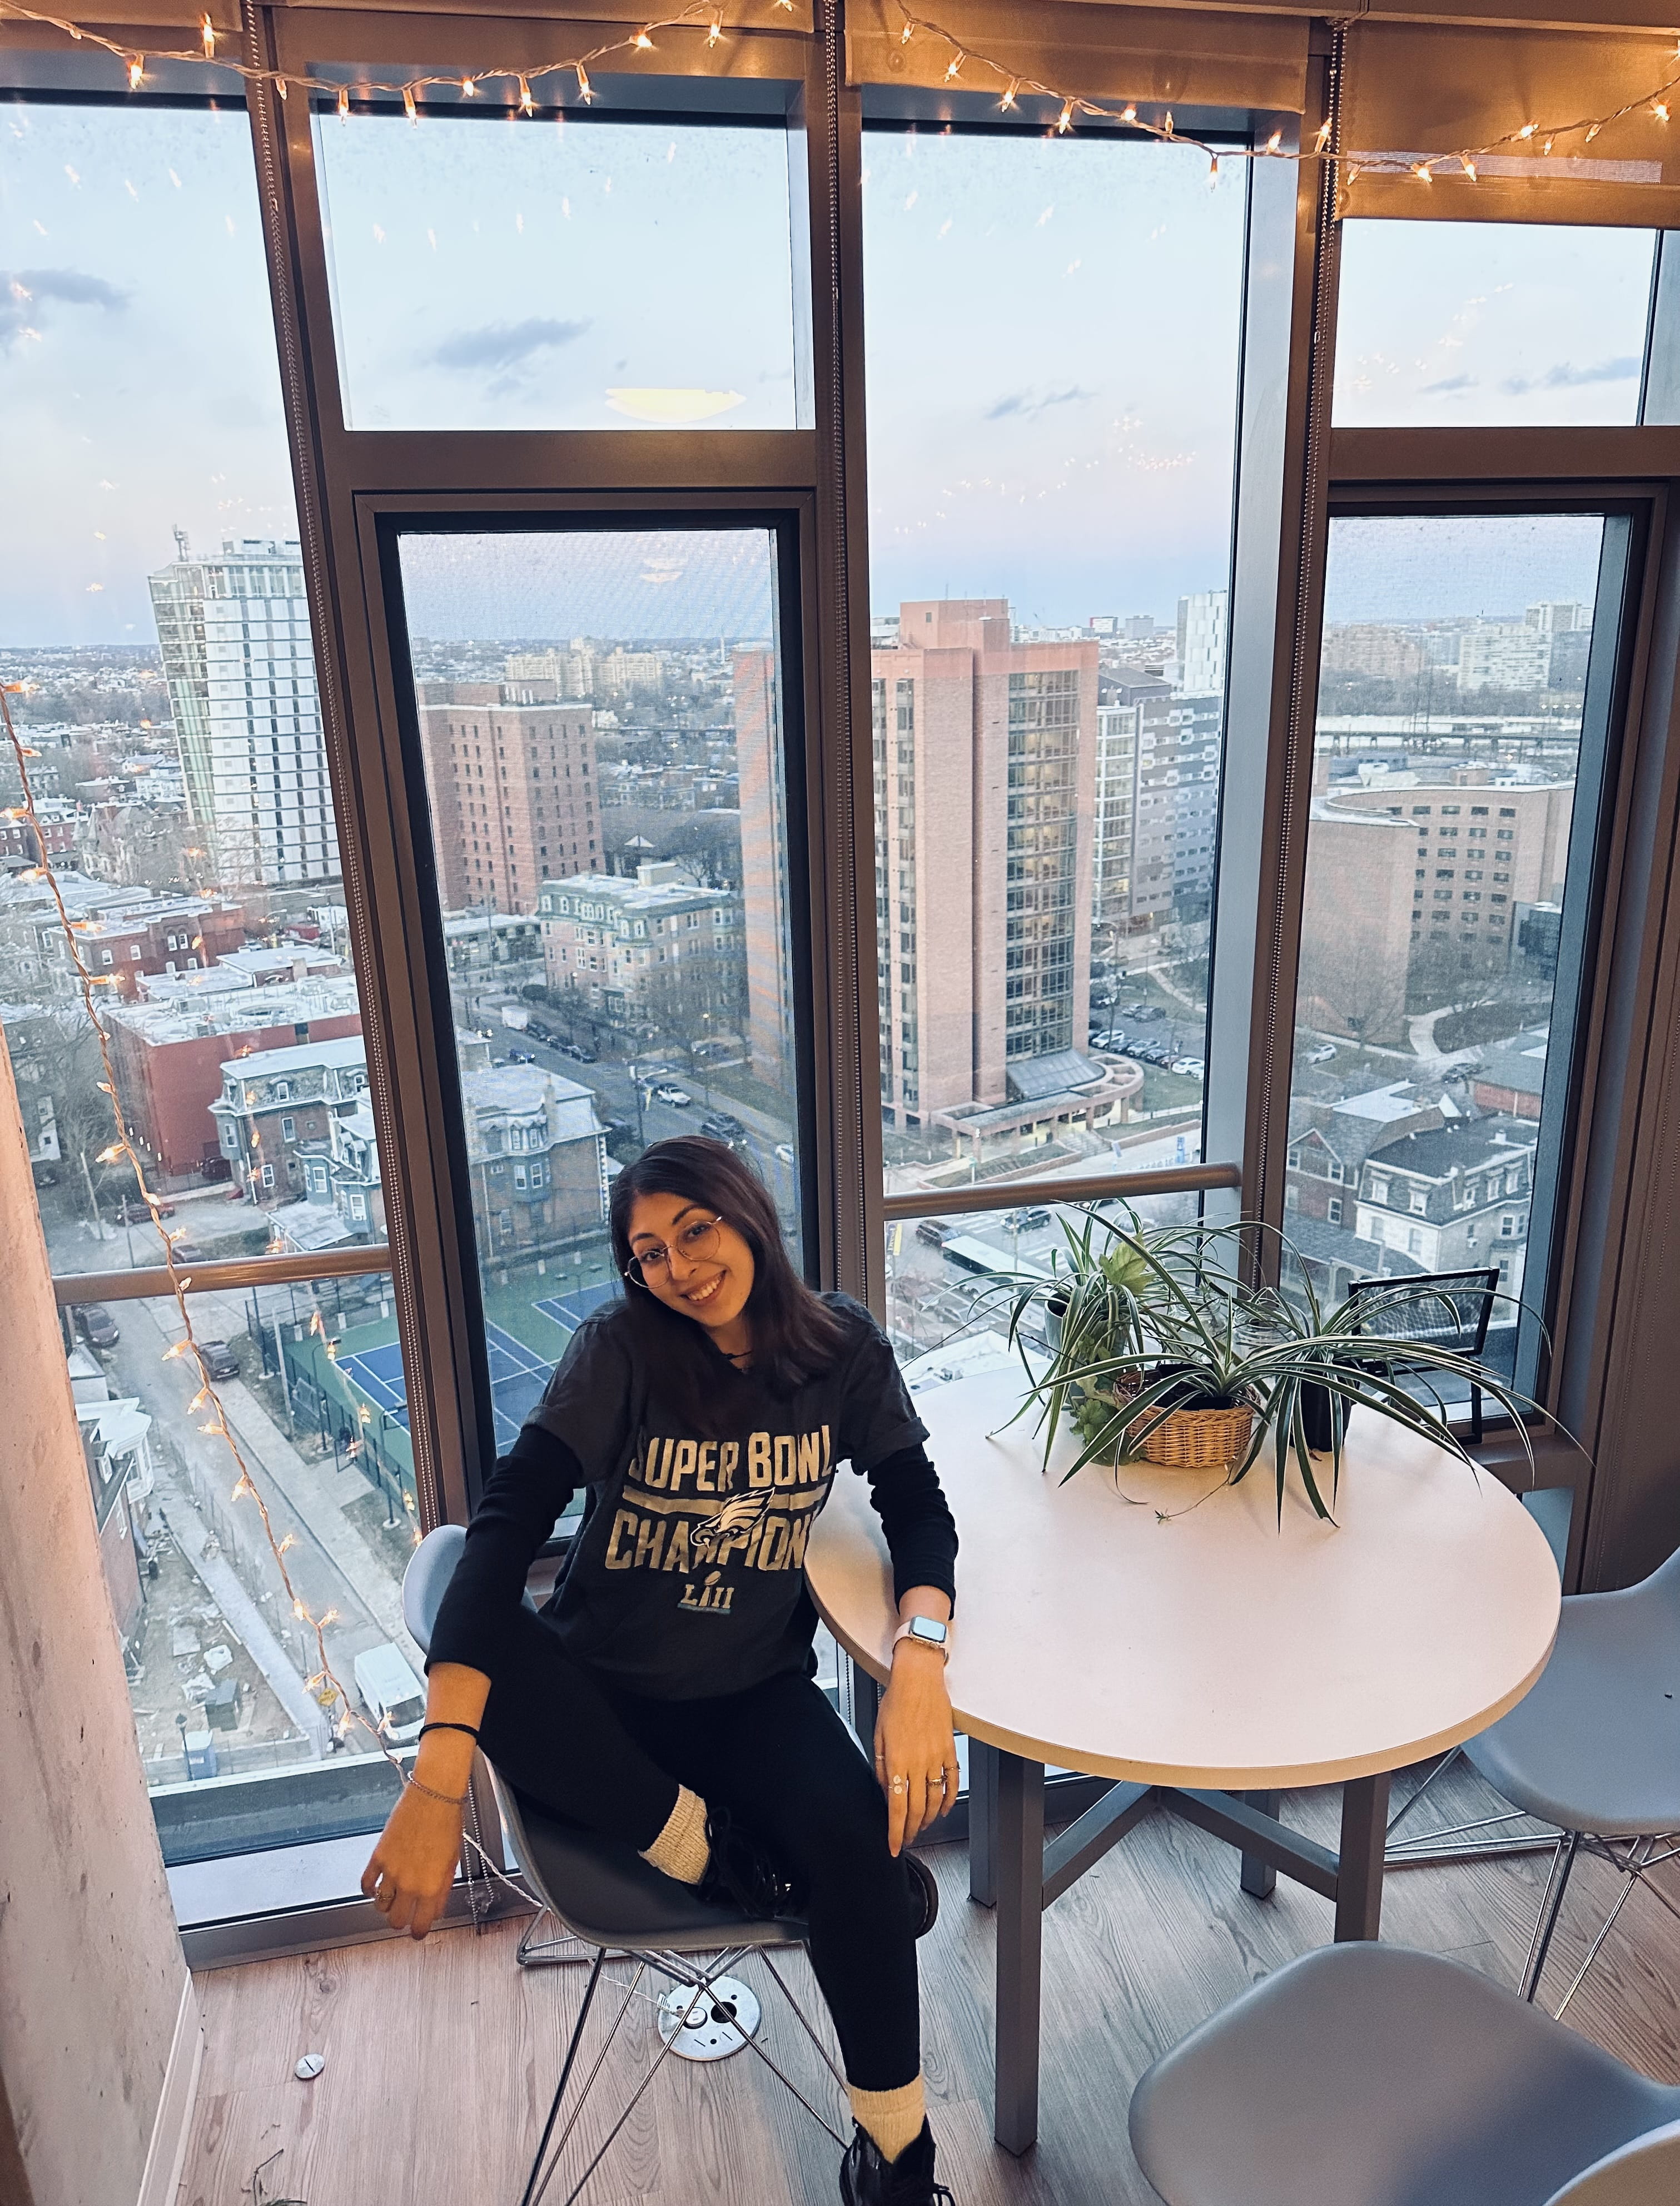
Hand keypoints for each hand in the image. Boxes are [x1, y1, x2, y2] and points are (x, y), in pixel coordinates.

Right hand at [360, 1782, 464, 1938]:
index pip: (421, 1925)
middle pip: (396, 1921)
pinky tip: (376, 1886)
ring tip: (393, 1898)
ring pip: (380, 1907)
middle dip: (401, 1921)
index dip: (419, 1932)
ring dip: (386, 1906)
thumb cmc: (447, 1822)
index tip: (418, 1932)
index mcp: (432, 1887)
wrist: (433, 1795)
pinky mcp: (378, 1857)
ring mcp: (392, 1872)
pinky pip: (366, 1884)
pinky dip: (369, 1890)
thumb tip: (435, 1909)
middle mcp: (410, 1884)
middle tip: (405, 1914)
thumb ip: (442, 1889)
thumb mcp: (453, 1861)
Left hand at [873, 1647, 959, 1856]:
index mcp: (897, 1760)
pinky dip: (948, 1800)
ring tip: (920, 1826)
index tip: (894, 1846)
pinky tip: (941, 1809)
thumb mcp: (878, 1734)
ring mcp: (937, 1758)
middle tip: (906, 1839)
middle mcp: (918, 1762)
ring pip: (935, 1800)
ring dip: (927, 1818)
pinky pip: (952, 1782)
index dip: (895, 1832)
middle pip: (916, 1809)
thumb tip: (884, 1788)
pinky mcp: (950, 1751)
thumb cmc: (896, 1701)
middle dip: (910, 1830)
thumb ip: (880, 1765)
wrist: (919, 1679)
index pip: (896, 1808)